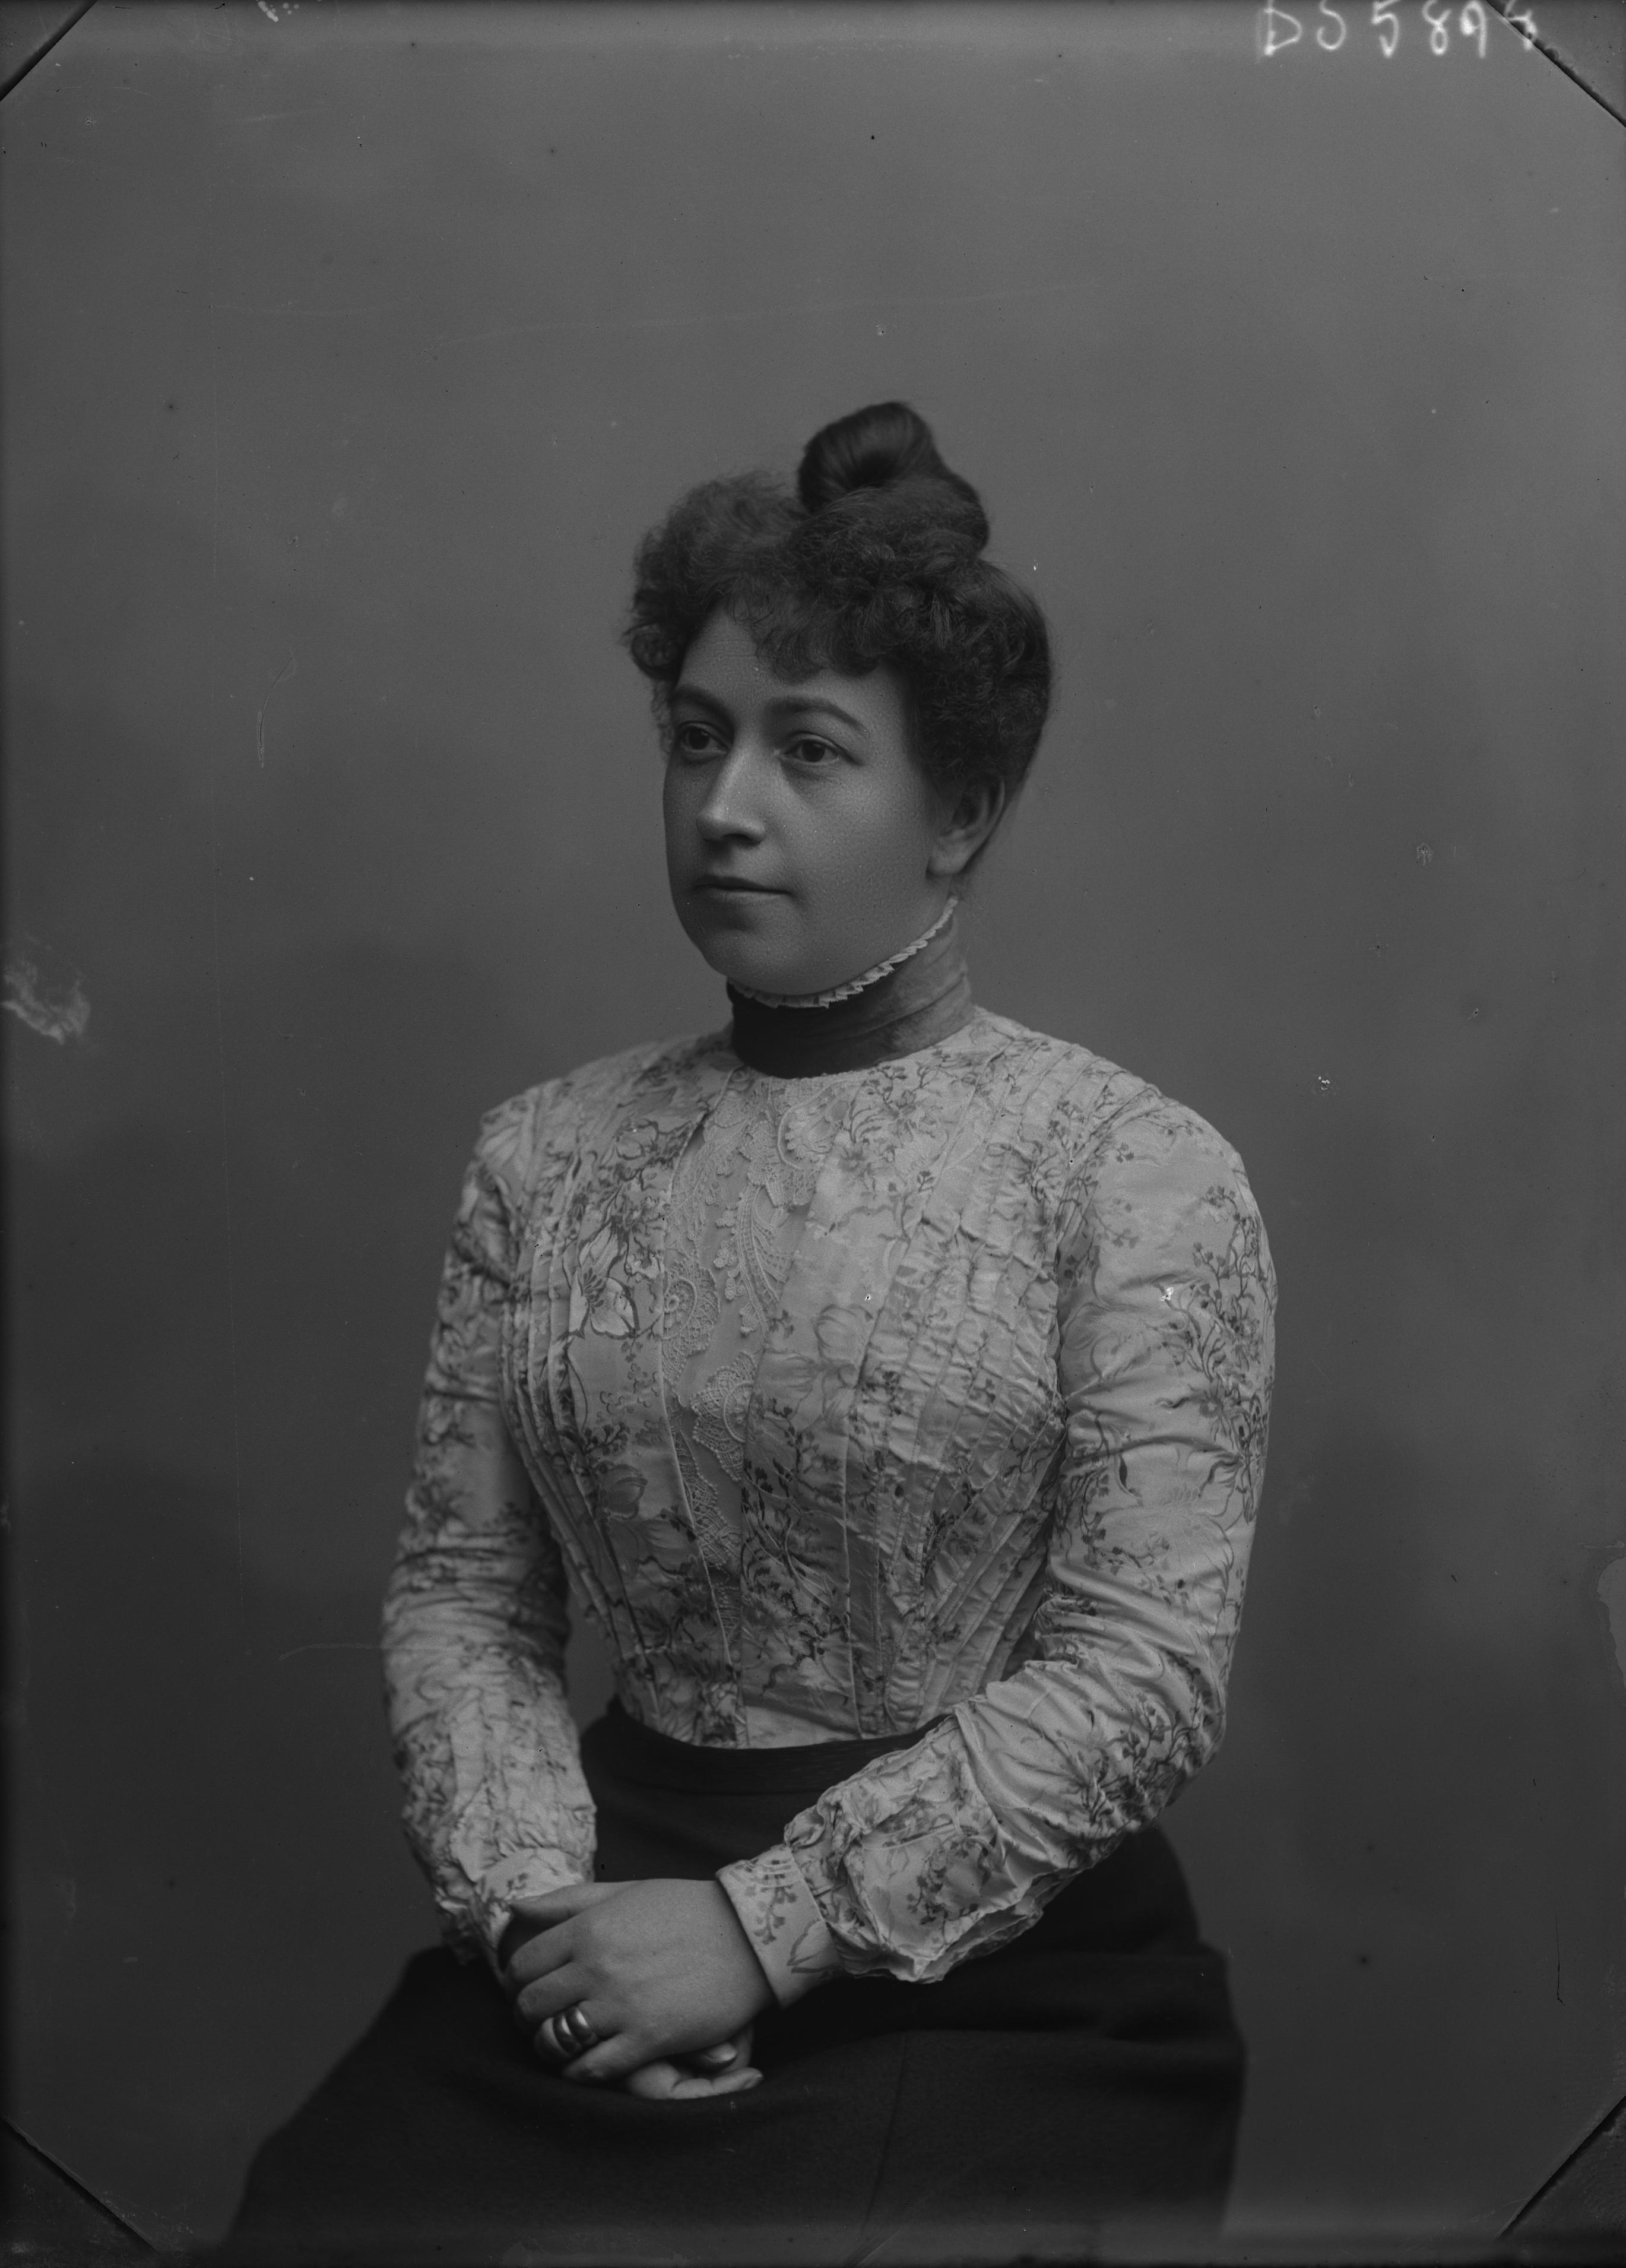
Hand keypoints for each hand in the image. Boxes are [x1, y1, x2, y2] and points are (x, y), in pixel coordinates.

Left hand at [504, 1878, 774, 2085]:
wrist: (749, 1935)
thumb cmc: (687, 1909)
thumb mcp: (626, 1892)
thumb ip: (568, 1901)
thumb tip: (516, 1908)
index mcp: (590, 1927)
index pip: (523, 1964)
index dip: (516, 1982)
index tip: (527, 1988)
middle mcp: (597, 1966)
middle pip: (531, 2005)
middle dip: (527, 2016)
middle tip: (540, 2018)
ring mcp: (621, 2005)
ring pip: (554, 2040)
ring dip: (549, 2045)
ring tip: (560, 2041)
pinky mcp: (648, 2039)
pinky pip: (591, 2068)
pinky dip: (578, 2071)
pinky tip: (585, 2062)